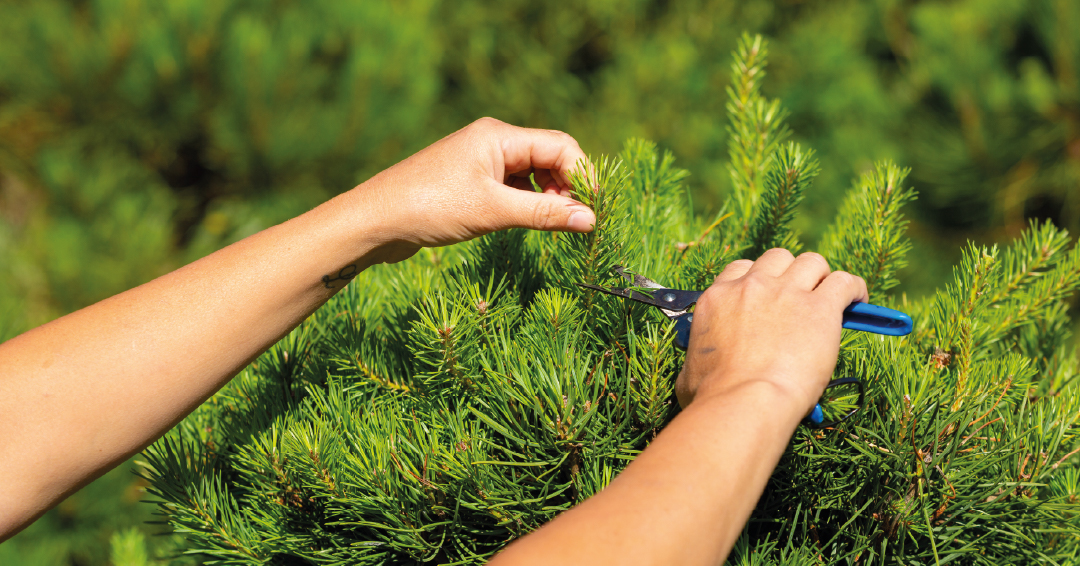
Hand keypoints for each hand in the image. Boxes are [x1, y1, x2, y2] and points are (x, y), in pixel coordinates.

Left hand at [352, 117, 593, 262]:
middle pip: (550, 157)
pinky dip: (527, 204)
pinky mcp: (471, 182)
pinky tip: (528, 224)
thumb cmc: (430, 207)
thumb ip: (544, 214)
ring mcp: (480, 162)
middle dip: (567, 188)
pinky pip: (513, 188)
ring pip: (532, 175)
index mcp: (499, 135)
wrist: (376, 221)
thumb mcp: (493, 211)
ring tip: (552, 227)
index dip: (583, 175)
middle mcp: (492, 142)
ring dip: (548, 198)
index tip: (593, 210)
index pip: (561, 146)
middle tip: (574, 223)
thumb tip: (590, 220)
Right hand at [676, 249, 868, 412]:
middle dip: (790, 273)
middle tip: (799, 297)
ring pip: (811, 261)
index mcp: (718, 298)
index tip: (768, 296)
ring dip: (821, 276)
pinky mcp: (820, 309)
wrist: (743, 401)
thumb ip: (697, 360)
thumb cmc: (713, 397)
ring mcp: (786, 293)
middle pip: (777, 258)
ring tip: (829, 295)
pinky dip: (853, 289)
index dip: (758, 280)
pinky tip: (858, 301)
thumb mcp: (689, 372)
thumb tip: (695, 374)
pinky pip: (845, 282)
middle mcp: (751, 287)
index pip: (741, 269)